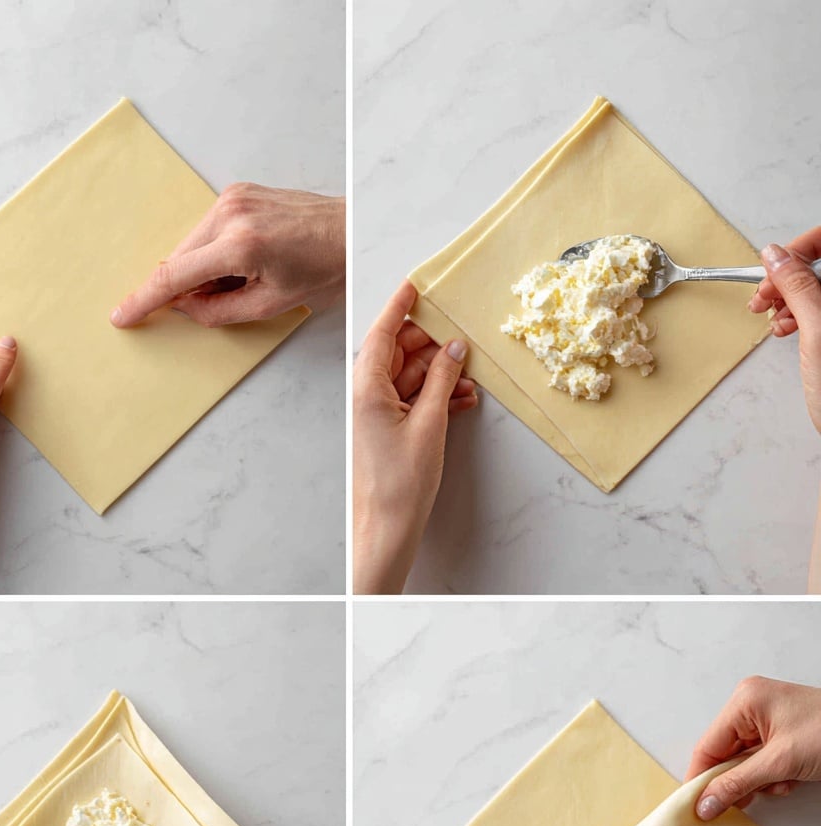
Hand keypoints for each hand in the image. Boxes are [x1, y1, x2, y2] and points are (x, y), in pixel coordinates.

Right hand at [110, 185, 344, 327]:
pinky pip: (207, 228)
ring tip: (244, 278)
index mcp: (241, 245)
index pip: (176, 276)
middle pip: (180, 258)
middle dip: (185, 286)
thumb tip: (185, 309)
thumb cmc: (326, 268)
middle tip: (214, 302)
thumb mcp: (273, 303)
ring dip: (202, 268)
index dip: (146, 299)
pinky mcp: (238, 191)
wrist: (352, 230)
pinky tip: (243, 260)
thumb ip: (220, 310)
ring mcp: (233, 197)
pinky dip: (213, 250)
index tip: (122, 314)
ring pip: (192, 243)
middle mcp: (231, 213)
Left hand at [353, 280, 476, 594]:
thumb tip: (453, 348)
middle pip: (400, 351)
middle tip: (461, 335)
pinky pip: (413, 399)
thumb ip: (441, 381)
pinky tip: (463, 399)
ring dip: (440, 373)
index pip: (383, 333)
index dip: (401, 306)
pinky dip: (436, 395)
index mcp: (367, 388)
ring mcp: (376, 412)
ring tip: (469, 376)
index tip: (417, 284)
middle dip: (431, 343)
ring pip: (410, 375)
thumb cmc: (399, 484)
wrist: (386, 528)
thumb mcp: (429, 424)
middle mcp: (367, 395)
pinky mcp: (388, 428)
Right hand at [688, 675, 820, 819]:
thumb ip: (738, 783)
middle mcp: (751, 705)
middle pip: (725, 753)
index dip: (701, 778)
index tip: (694, 808)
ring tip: (781, 784)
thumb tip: (704, 804)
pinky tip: (790, 779)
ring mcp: (767, 718)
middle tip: (742, 803)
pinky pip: (762, 759)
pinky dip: (772, 775)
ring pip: (744, 760)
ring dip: (759, 780)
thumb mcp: (781, 763)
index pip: (708, 745)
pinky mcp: (782, 732)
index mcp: (745, 701)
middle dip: (738, 780)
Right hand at [749, 235, 820, 432]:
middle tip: (762, 296)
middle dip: (785, 275)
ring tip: (768, 316)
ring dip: (784, 297)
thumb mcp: (818, 329)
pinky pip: (812, 308)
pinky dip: (793, 315)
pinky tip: (782, 329)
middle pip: (819, 264)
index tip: (774, 262)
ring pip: (812, 287)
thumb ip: (798, 285)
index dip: (802, 245)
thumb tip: (775, 256)